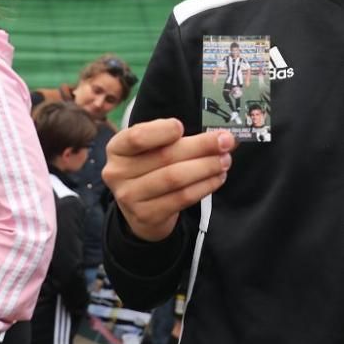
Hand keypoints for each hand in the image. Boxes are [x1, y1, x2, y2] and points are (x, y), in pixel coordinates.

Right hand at [103, 118, 233, 241]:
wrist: (142, 210)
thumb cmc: (150, 169)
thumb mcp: (153, 149)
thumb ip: (176, 139)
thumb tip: (220, 135)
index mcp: (117, 148)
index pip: (137, 137)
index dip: (161, 131)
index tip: (183, 127)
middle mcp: (117, 172)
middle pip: (164, 157)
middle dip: (200, 147)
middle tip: (226, 142)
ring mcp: (130, 197)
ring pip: (175, 178)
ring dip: (206, 167)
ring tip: (225, 161)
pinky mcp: (147, 215)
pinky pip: (182, 198)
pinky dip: (204, 186)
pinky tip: (218, 178)